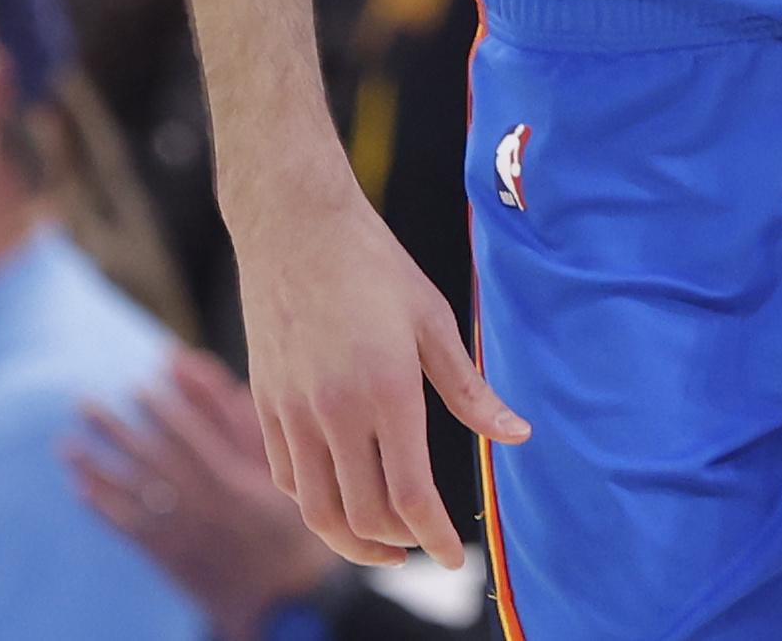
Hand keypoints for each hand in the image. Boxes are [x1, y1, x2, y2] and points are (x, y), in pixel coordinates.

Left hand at [70, 352, 339, 629]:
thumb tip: (226, 390)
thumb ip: (245, 429)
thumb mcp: (277, 475)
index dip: (159, 408)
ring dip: (95, 467)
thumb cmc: (288, 528)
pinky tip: (80, 490)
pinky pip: (130, 530)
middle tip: (82, 401)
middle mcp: (198, 503)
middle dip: (113, 428)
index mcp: (230, 480)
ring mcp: (181, 532)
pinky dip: (103, 509)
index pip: (185, 434)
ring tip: (66, 445)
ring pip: (130, 492)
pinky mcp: (170, 558)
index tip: (137, 384)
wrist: (285, 599)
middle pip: (148, 457)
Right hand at [231, 173, 524, 567]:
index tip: (452, 558)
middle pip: (364, 515)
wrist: (293, 222)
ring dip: (350, 540)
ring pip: (315, 509)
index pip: (412, 496)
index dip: (435, 538)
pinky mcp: (265, 402)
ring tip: (381, 543)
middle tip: (421, 545)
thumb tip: (516, 435)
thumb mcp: (434, 320)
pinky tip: (336, 497)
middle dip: (397, 545)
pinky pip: (285, 476)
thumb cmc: (372, 263)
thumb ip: (470, 389)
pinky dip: (312, 502)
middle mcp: (335, 410)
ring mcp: (292, 410)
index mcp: (386, 390)